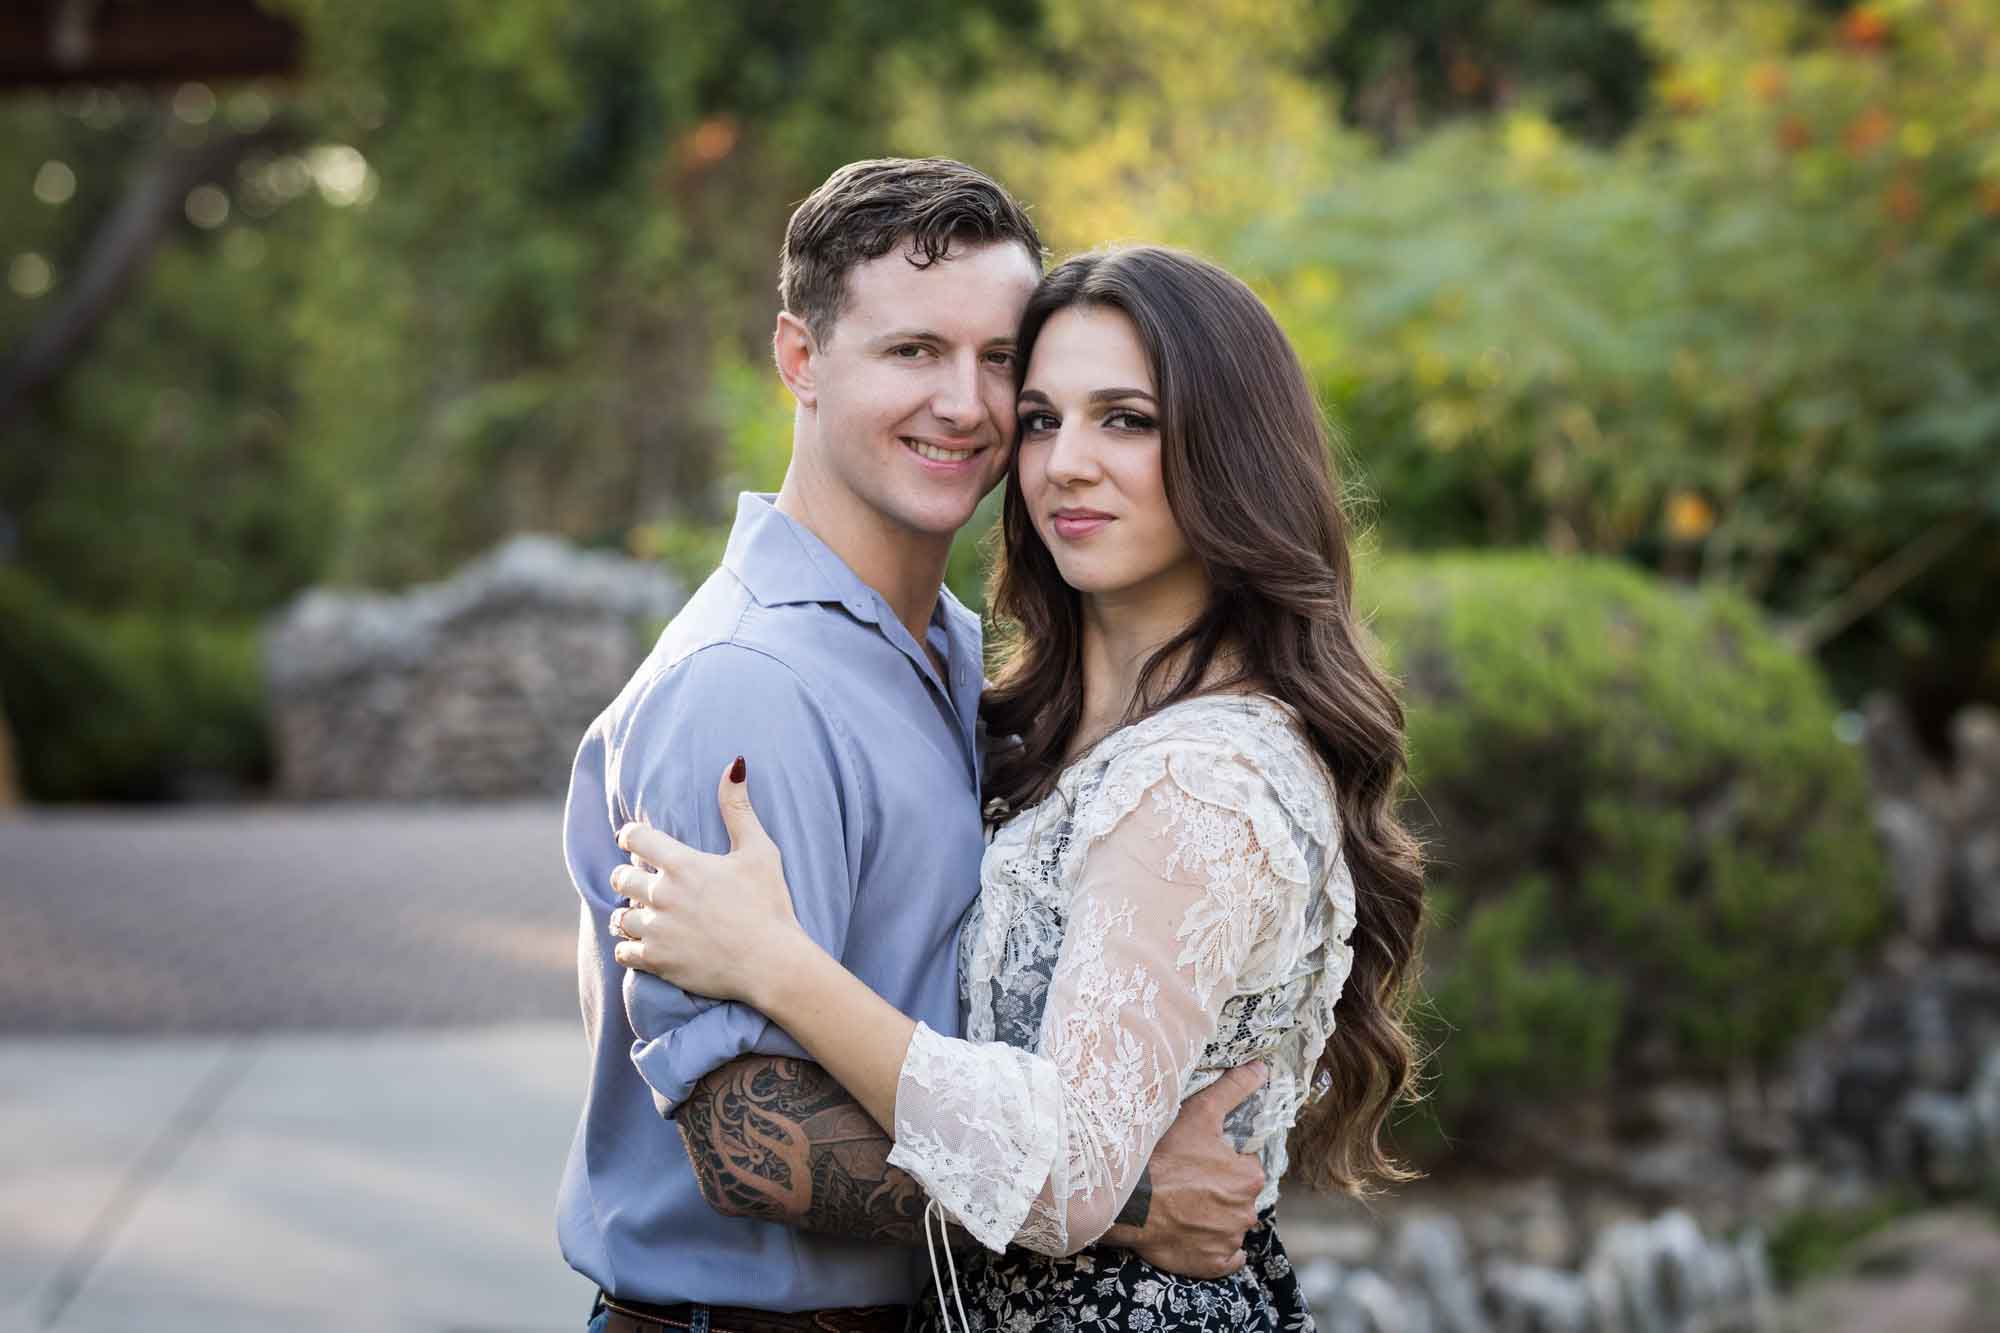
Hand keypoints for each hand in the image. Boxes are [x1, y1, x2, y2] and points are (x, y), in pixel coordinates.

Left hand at [610, 757, 803, 1005]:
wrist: (772, 963)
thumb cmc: (769, 904)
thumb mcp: (760, 851)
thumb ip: (739, 808)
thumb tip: (735, 764)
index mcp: (682, 864)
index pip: (634, 837)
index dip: (631, 836)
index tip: (636, 841)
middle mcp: (662, 895)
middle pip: (620, 877)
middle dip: (628, 877)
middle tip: (643, 882)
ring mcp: (656, 930)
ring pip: (619, 917)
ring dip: (630, 914)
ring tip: (645, 916)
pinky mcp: (656, 961)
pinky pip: (623, 951)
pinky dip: (630, 948)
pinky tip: (646, 944)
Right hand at [1102, 1061, 1267, 1278]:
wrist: (1130, 1203)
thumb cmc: (1164, 1156)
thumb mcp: (1200, 1113)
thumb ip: (1234, 1089)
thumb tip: (1262, 1069)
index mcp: (1250, 1176)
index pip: (1244, 1166)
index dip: (1221, 1160)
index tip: (1198, 1158)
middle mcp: (1247, 1211)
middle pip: (1237, 1196)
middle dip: (1219, 1190)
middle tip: (1187, 1180)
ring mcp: (1230, 1241)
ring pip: (1229, 1225)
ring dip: (1214, 1217)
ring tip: (1183, 1205)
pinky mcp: (1213, 1264)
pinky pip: (1225, 1258)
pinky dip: (1214, 1248)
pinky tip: (1194, 1233)